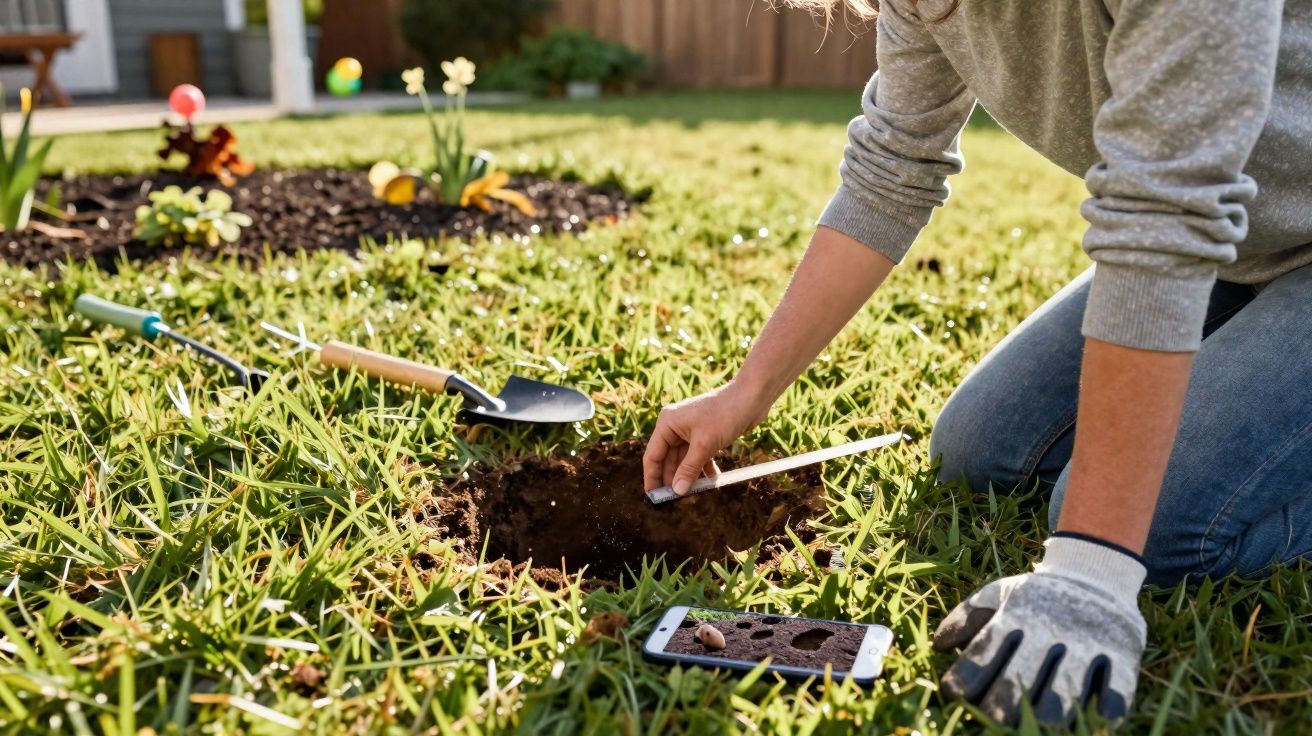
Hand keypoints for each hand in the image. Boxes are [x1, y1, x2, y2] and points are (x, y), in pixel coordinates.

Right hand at [643, 381, 770, 494]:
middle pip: (668, 459)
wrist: (752, 397)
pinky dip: (703, 469)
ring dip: (688, 476)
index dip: (652, 477)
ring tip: (692, 495)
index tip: (653, 497)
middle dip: (672, 479)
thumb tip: (677, 490)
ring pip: (684, 460)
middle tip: (674, 501)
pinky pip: (698, 456)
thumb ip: (689, 468)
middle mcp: (675, 427)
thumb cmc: (725, 414)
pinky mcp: (705, 435)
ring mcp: (690, 431)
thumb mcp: (705, 444)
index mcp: (667, 423)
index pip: (653, 455)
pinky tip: (709, 481)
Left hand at [932, 535, 1146, 724]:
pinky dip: (1103, 711)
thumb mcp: (998, 594)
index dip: (966, 680)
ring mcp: (1088, 641)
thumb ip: (966, 618)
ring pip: (1064, 691)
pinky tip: (1092, 721)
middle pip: (1020, 678)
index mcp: (1015, 615)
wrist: (1095, 573)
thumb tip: (937, 646)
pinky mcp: (1122, 653)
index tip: (955, 695)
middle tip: (994, 718)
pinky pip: (1115, 690)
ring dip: (1048, 714)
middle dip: (1002, 706)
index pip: (983, 653)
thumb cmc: (1036, 596)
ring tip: (1040, 726)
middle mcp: (1049, 628)